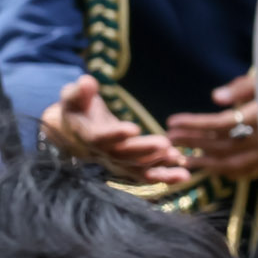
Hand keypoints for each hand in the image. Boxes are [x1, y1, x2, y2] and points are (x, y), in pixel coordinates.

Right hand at [42, 75, 190, 184]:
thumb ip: (79, 91)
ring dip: (159, 167)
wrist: (76, 132)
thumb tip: (86, 81)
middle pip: (123, 155)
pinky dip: (165, 176)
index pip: (100, 137)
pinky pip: (147, 174)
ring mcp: (117, 163)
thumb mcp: (73, 97)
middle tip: (165, 144)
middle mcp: (102, 153)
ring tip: (180, 159)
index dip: (115, 134)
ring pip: (137, 169)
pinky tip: (184, 174)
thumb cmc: (77, 108)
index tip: (133, 128)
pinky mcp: (129, 167)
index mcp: (87, 135)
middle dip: (144, 150)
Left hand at [164, 73, 257, 177]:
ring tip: (181, 158)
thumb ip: (242, 88)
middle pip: (223, 144)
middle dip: (193, 142)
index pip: (223, 124)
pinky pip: (245, 170)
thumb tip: (216, 98)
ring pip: (233, 163)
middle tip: (169, 139)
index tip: (172, 121)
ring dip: (204, 162)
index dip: (196, 124)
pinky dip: (225, 171)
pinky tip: (208, 167)